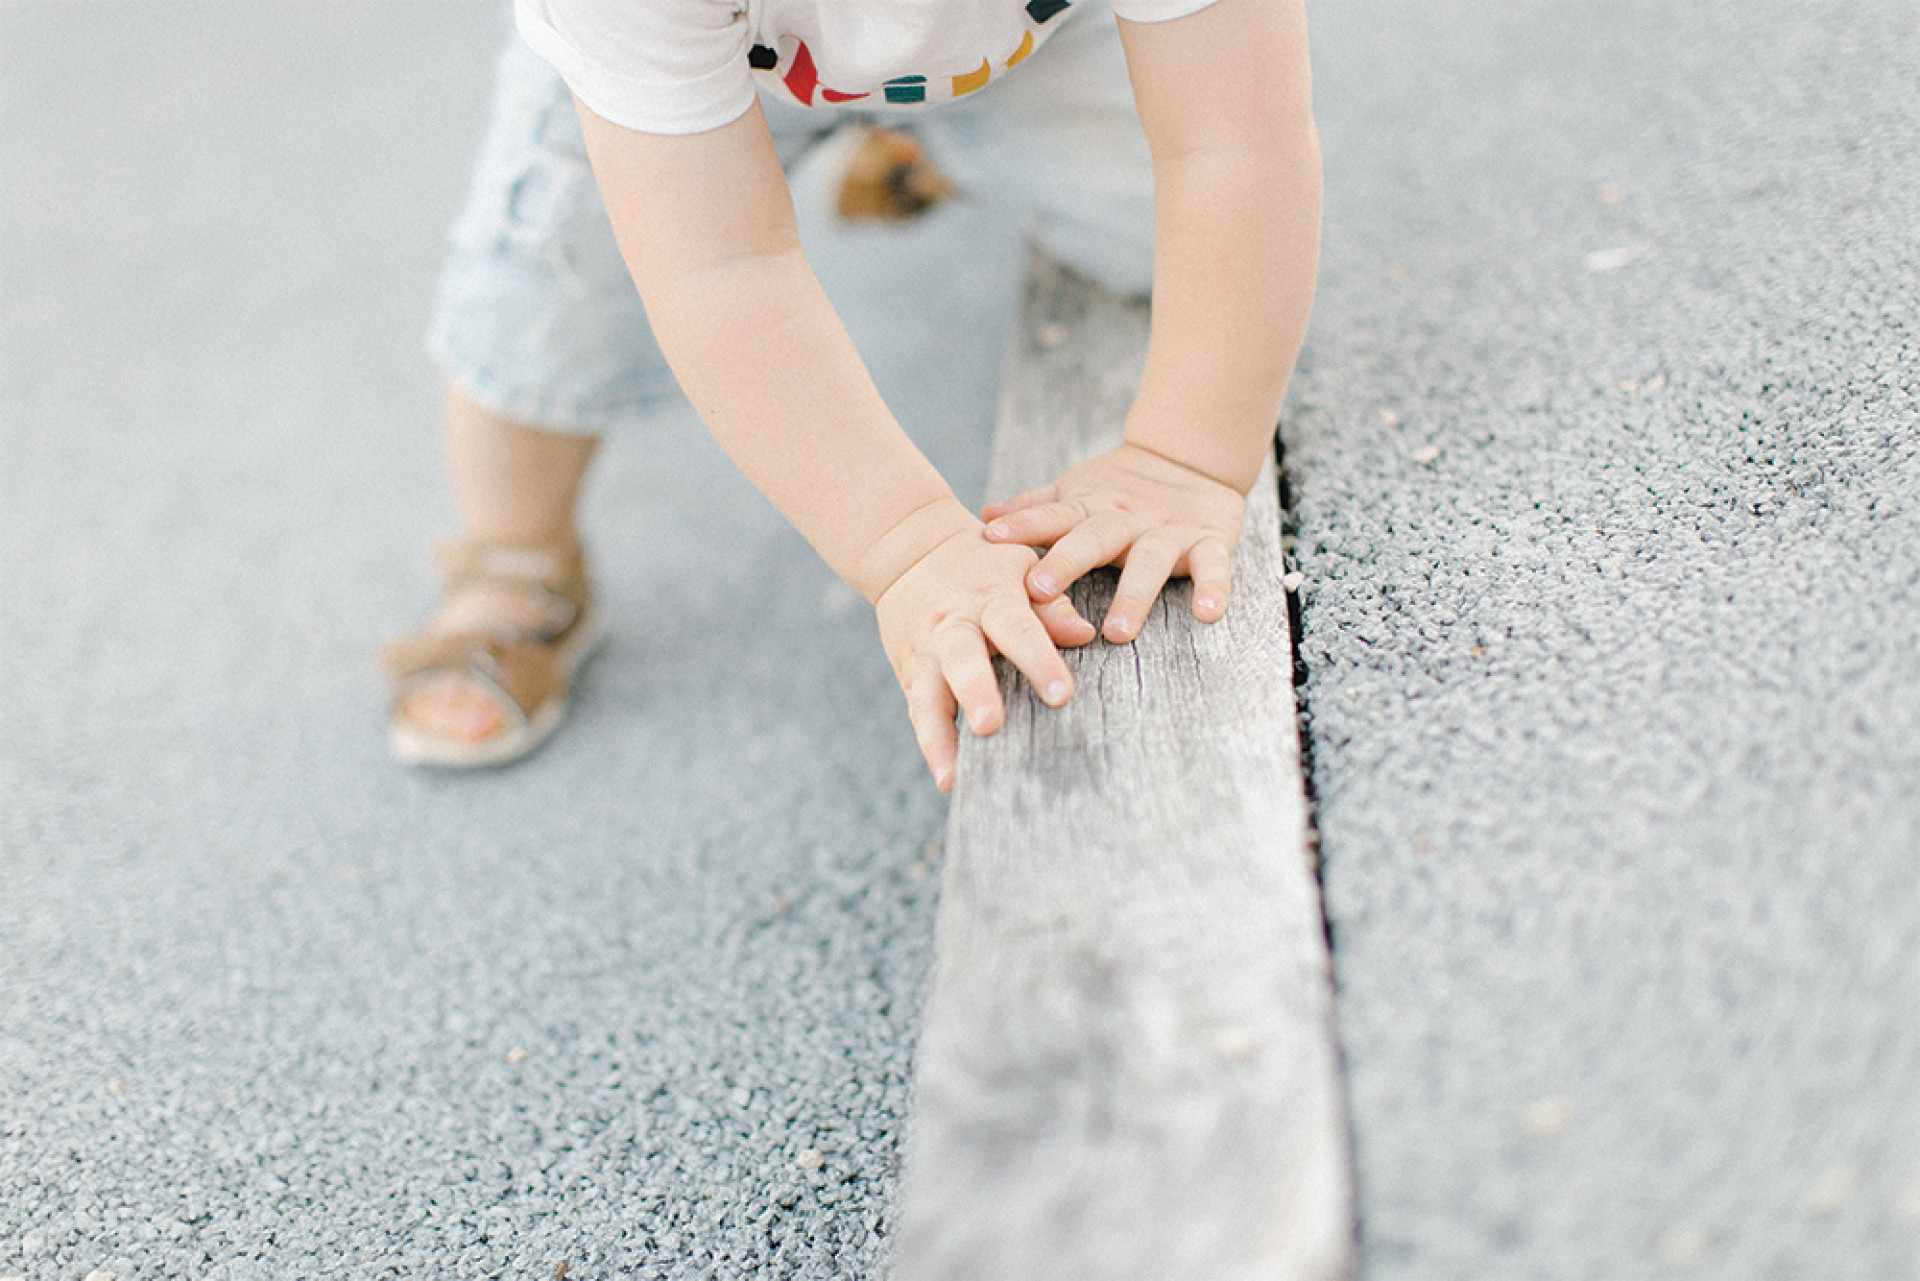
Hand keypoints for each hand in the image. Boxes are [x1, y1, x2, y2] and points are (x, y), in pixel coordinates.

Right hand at [873, 517, 1095, 791]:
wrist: (910, 552)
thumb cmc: (984, 565)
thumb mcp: (1019, 567)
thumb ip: (1051, 603)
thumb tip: (1085, 634)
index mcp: (989, 596)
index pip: (1016, 628)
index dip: (1037, 659)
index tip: (1061, 694)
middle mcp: (952, 625)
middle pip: (961, 660)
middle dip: (975, 693)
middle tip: (991, 726)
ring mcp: (926, 653)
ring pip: (928, 696)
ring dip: (939, 736)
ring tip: (952, 776)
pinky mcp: (909, 674)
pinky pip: (919, 713)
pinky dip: (932, 745)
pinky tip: (947, 779)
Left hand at [981, 442, 1245, 642]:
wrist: (1190, 456)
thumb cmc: (1119, 487)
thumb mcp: (1076, 492)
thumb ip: (1035, 507)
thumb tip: (985, 515)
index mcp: (1089, 508)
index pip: (1052, 516)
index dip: (1023, 525)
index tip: (990, 537)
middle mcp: (1125, 519)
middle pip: (1093, 540)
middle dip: (1066, 563)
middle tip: (1039, 590)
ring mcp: (1167, 531)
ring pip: (1149, 563)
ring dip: (1133, 597)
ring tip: (1116, 633)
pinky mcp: (1208, 540)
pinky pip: (1213, 567)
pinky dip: (1214, 588)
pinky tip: (1208, 615)